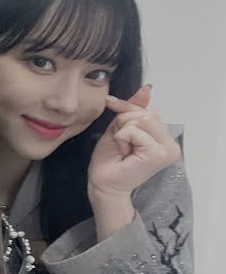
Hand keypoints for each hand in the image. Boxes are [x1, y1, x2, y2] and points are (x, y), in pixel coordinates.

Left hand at [87, 85, 181, 201]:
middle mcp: (172, 145)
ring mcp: (168, 151)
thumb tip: (147, 88)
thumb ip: (134, 109)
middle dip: (125, 123)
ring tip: (124, 149)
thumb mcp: (120, 128)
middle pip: (147, 114)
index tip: (111, 103)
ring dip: (123, 131)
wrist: (102, 184)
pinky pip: (135, 131)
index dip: (127, 108)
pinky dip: (122, 138)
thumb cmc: (110, 161)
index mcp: (165, 139)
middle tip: (121, 143)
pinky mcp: (158, 155)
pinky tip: (124, 153)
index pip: (149, 111)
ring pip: (142, 120)